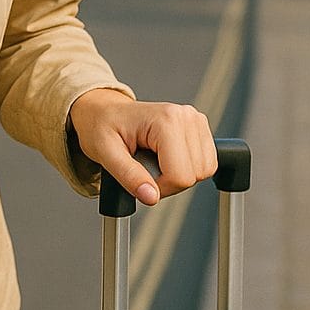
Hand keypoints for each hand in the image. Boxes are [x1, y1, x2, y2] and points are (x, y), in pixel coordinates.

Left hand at [68, 89, 216, 204]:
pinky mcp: (199, 128)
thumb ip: (129, 176)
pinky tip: (167, 157)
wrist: (105, 112)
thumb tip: (151, 197)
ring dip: (180, 175)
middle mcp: (186, 116)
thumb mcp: (105, 153)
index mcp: (166, 119)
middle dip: (169, 182)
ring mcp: (195, 120)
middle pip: (195, 175)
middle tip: (145, 167)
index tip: (141, 178)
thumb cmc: (103, 126)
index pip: (180, 176)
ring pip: (204, 170)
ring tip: (155, 160)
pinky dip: (188, 168)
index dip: (160, 188)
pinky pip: (206, 163)